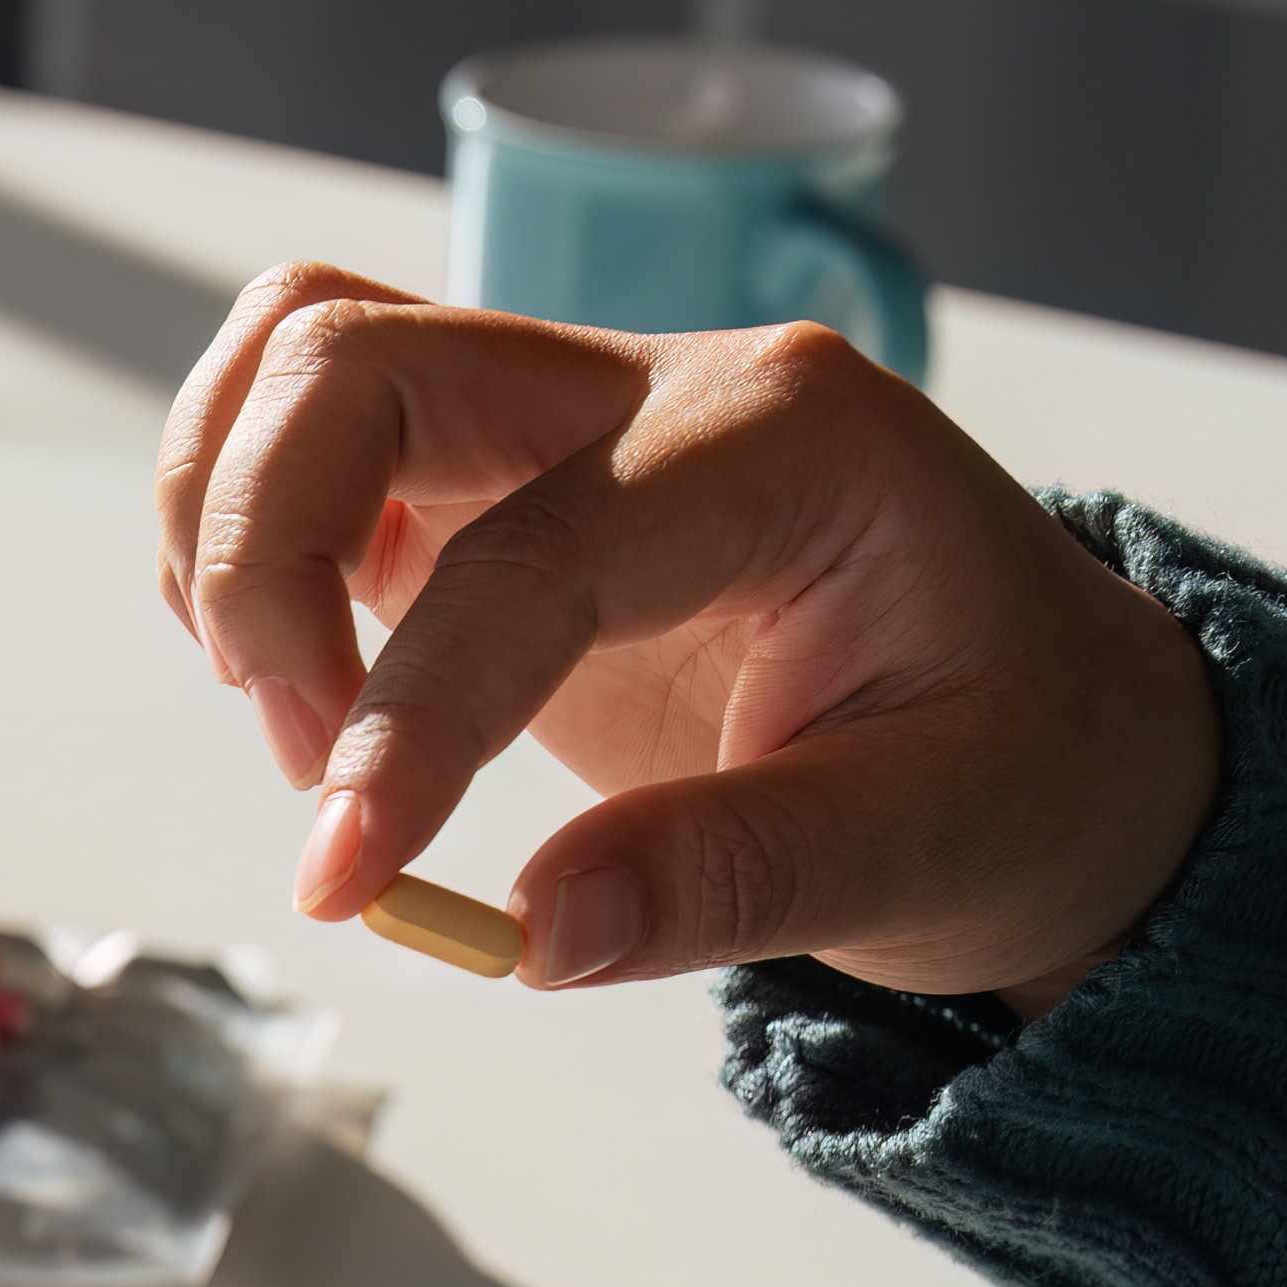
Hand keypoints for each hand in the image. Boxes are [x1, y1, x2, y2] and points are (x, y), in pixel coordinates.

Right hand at [155, 266, 1221, 1008]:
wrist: (1062, 726)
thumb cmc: (1017, 767)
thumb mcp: (930, 848)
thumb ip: (729, 878)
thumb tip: (529, 935)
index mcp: (786, 441)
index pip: (531, 550)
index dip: (410, 716)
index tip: (342, 878)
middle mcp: (653, 383)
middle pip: (356, 358)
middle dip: (258, 554)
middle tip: (303, 756)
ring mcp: (559, 410)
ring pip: (303, 351)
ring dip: (225, 525)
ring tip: (294, 718)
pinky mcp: (489, 475)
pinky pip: (301, 427)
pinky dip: (236, 533)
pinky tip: (301, 681)